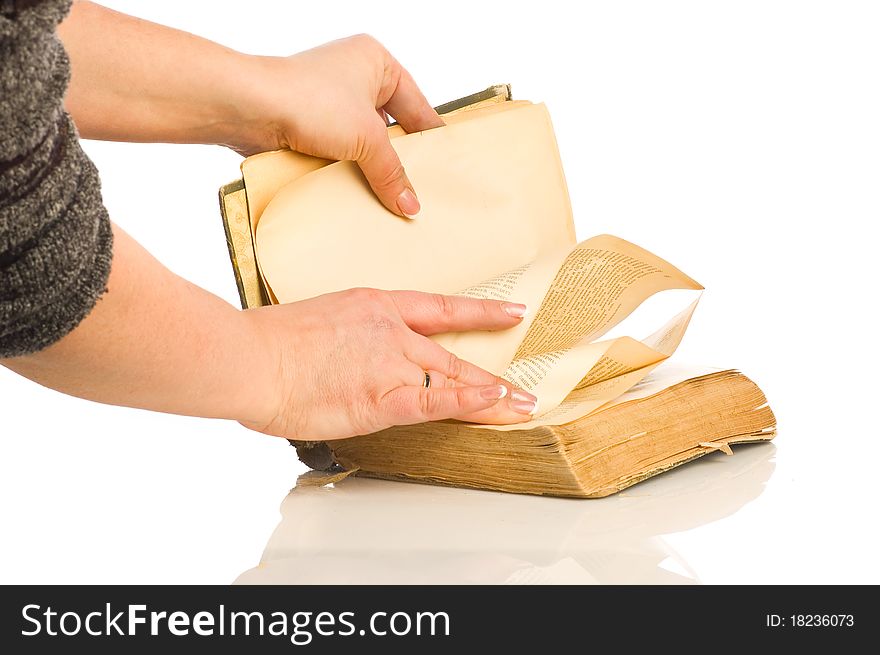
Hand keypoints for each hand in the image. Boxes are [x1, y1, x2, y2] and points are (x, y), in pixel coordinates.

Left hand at [237, 34, 444, 216]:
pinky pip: (339, 151)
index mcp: (376, 61)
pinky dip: (348, 171)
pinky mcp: (308, 122)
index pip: (417, 106)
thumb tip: (411, 206)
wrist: (247, 107)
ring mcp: (329, 99)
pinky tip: (359, 195)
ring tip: (392, 198)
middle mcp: (354, 75)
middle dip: (400, 158)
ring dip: (372, 168)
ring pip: (363, 141)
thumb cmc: (310, 102)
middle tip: (420, 190)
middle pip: (391, 126)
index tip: (445, 169)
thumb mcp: (366, 139)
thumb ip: (392, 173)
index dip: (430, 139)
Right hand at [240, 288, 537, 439]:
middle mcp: (390, 330)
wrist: (248, 358)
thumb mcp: (317, 322)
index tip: (512, 312)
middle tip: (524, 385)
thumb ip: (346, 339)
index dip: (480, 312)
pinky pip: (436, 400)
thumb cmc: (267, 344)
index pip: (440, 307)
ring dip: (492, 396)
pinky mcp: (382, 396)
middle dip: (493, 372)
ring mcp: (390, 361)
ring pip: (453, 378)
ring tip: (523, 406)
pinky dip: (469, 402)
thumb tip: (349, 357)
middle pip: (453, 352)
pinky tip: (495, 403)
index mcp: (374, 305)